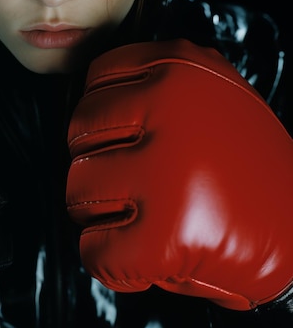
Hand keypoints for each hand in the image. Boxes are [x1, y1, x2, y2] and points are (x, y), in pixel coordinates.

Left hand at [66, 39, 292, 310]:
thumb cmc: (249, 165)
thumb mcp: (209, 95)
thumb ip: (155, 86)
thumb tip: (94, 98)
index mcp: (178, 66)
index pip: (97, 81)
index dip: (104, 118)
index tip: (119, 137)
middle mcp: (168, 105)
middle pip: (79, 132)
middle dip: (98, 163)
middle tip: (129, 183)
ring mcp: (165, 167)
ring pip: (78, 188)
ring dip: (101, 212)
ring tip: (140, 217)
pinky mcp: (164, 233)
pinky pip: (95, 249)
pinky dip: (111, 261)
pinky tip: (145, 253)